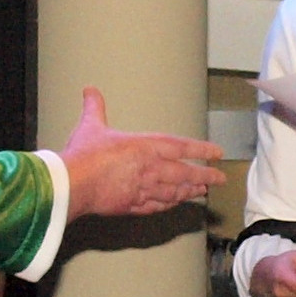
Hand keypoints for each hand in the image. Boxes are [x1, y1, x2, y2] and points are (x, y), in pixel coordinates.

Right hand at [59, 88, 224, 219]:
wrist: (75, 183)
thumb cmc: (85, 155)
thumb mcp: (91, 125)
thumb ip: (95, 107)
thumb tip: (89, 90)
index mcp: (145, 146)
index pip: (182, 146)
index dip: (202, 149)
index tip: (217, 153)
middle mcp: (150, 169)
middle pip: (185, 173)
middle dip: (205, 176)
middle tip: (220, 179)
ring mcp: (144, 189)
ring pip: (174, 192)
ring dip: (190, 192)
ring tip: (202, 192)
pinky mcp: (132, 206)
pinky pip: (156, 206)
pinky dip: (168, 205)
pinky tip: (174, 205)